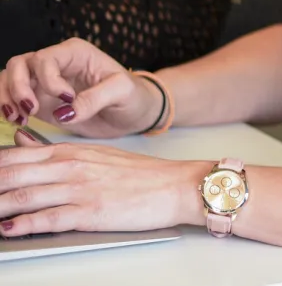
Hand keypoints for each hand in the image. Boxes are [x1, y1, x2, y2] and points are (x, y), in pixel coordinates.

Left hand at [0, 139, 206, 235]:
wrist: (176, 186)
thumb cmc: (140, 174)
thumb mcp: (96, 153)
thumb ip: (55, 149)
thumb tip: (21, 139)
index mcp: (70, 151)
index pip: (15, 156)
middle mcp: (70, 167)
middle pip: (12, 174)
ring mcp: (79, 189)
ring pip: (23, 196)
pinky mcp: (90, 211)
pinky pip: (48, 218)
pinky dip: (22, 225)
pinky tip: (7, 229)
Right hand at [1, 39, 161, 138]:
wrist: (132, 114)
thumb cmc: (132, 96)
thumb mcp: (122, 92)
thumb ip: (95, 98)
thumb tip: (64, 112)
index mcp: (76, 53)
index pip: (46, 58)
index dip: (48, 79)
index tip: (66, 99)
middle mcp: (56, 63)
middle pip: (19, 64)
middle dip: (18, 87)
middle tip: (31, 110)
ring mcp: (44, 82)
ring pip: (9, 79)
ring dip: (7, 98)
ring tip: (20, 118)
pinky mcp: (39, 100)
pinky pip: (12, 98)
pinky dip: (7, 107)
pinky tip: (19, 121)